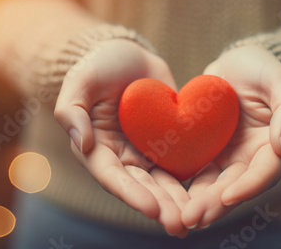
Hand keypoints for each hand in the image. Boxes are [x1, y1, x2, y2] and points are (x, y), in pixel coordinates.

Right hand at [54, 39, 188, 236]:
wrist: (128, 54)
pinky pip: (179, 161)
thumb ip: (72, 112)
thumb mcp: (80, 82)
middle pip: (141, 186)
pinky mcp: (166, 141)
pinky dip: (191, 177)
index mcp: (96, 147)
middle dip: (160, 206)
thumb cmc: (98, 66)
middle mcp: (121, 155)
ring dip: (177, 200)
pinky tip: (208, 191)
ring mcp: (144, 150)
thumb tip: (82, 143)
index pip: (113, 176)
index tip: (152, 209)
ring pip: (162, 180)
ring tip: (196, 217)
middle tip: (181, 225)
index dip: (131, 194)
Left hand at [181, 45, 280, 228]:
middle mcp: (255, 157)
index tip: (228, 196)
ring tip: (182, 219)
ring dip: (201, 203)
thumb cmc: (261, 67)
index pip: (266, 171)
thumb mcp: (279, 79)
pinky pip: (200, 173)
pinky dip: (189, 188)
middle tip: (194, 218)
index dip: (250, 186)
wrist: (236, 62)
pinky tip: (172, 199)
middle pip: (238, 186)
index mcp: (277, 144)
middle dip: (217, 204)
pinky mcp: (211, 153)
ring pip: (217, 186)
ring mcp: (232, 157)